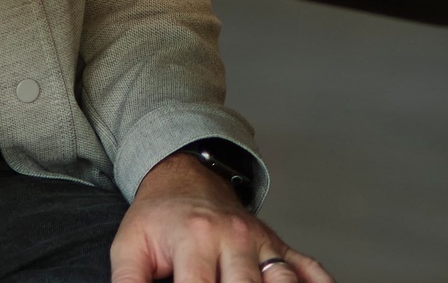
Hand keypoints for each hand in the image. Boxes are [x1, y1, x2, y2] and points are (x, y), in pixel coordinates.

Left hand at [111, 152, 332, 282]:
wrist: (185, 176)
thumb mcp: (129, 246)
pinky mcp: (277, 243)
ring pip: (281, 278)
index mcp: (195, 238)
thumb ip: (128, 282)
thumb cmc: (157, 217)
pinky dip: (319, 281)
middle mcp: (233, 237)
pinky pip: (307, 265)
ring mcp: (260, 240)